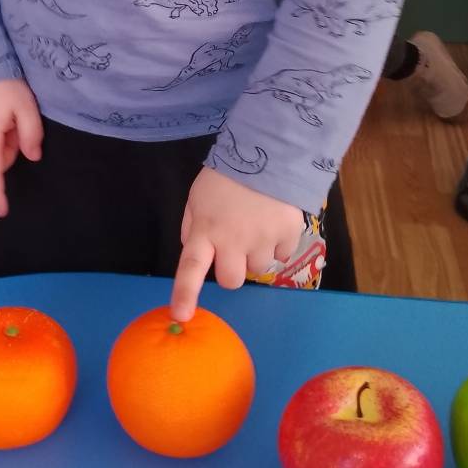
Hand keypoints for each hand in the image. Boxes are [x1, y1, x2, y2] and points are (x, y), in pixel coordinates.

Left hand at [170, 167, 304, 321]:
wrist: (269, 152)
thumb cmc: (226, 175)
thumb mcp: (198, 196)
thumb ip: (192, 226)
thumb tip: (193, 250)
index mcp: (206, 230)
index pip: (191, 267)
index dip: (185, 293)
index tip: (180, 316)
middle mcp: (233, 241)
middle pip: (231, 280)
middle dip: (233, 270)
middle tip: (235, 248)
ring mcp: (263, 240)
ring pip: (259, 268)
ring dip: (257, 253)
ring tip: (257, 223)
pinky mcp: (288, 236)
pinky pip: (283, 255)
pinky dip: (279, 243)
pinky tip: (274, 219)